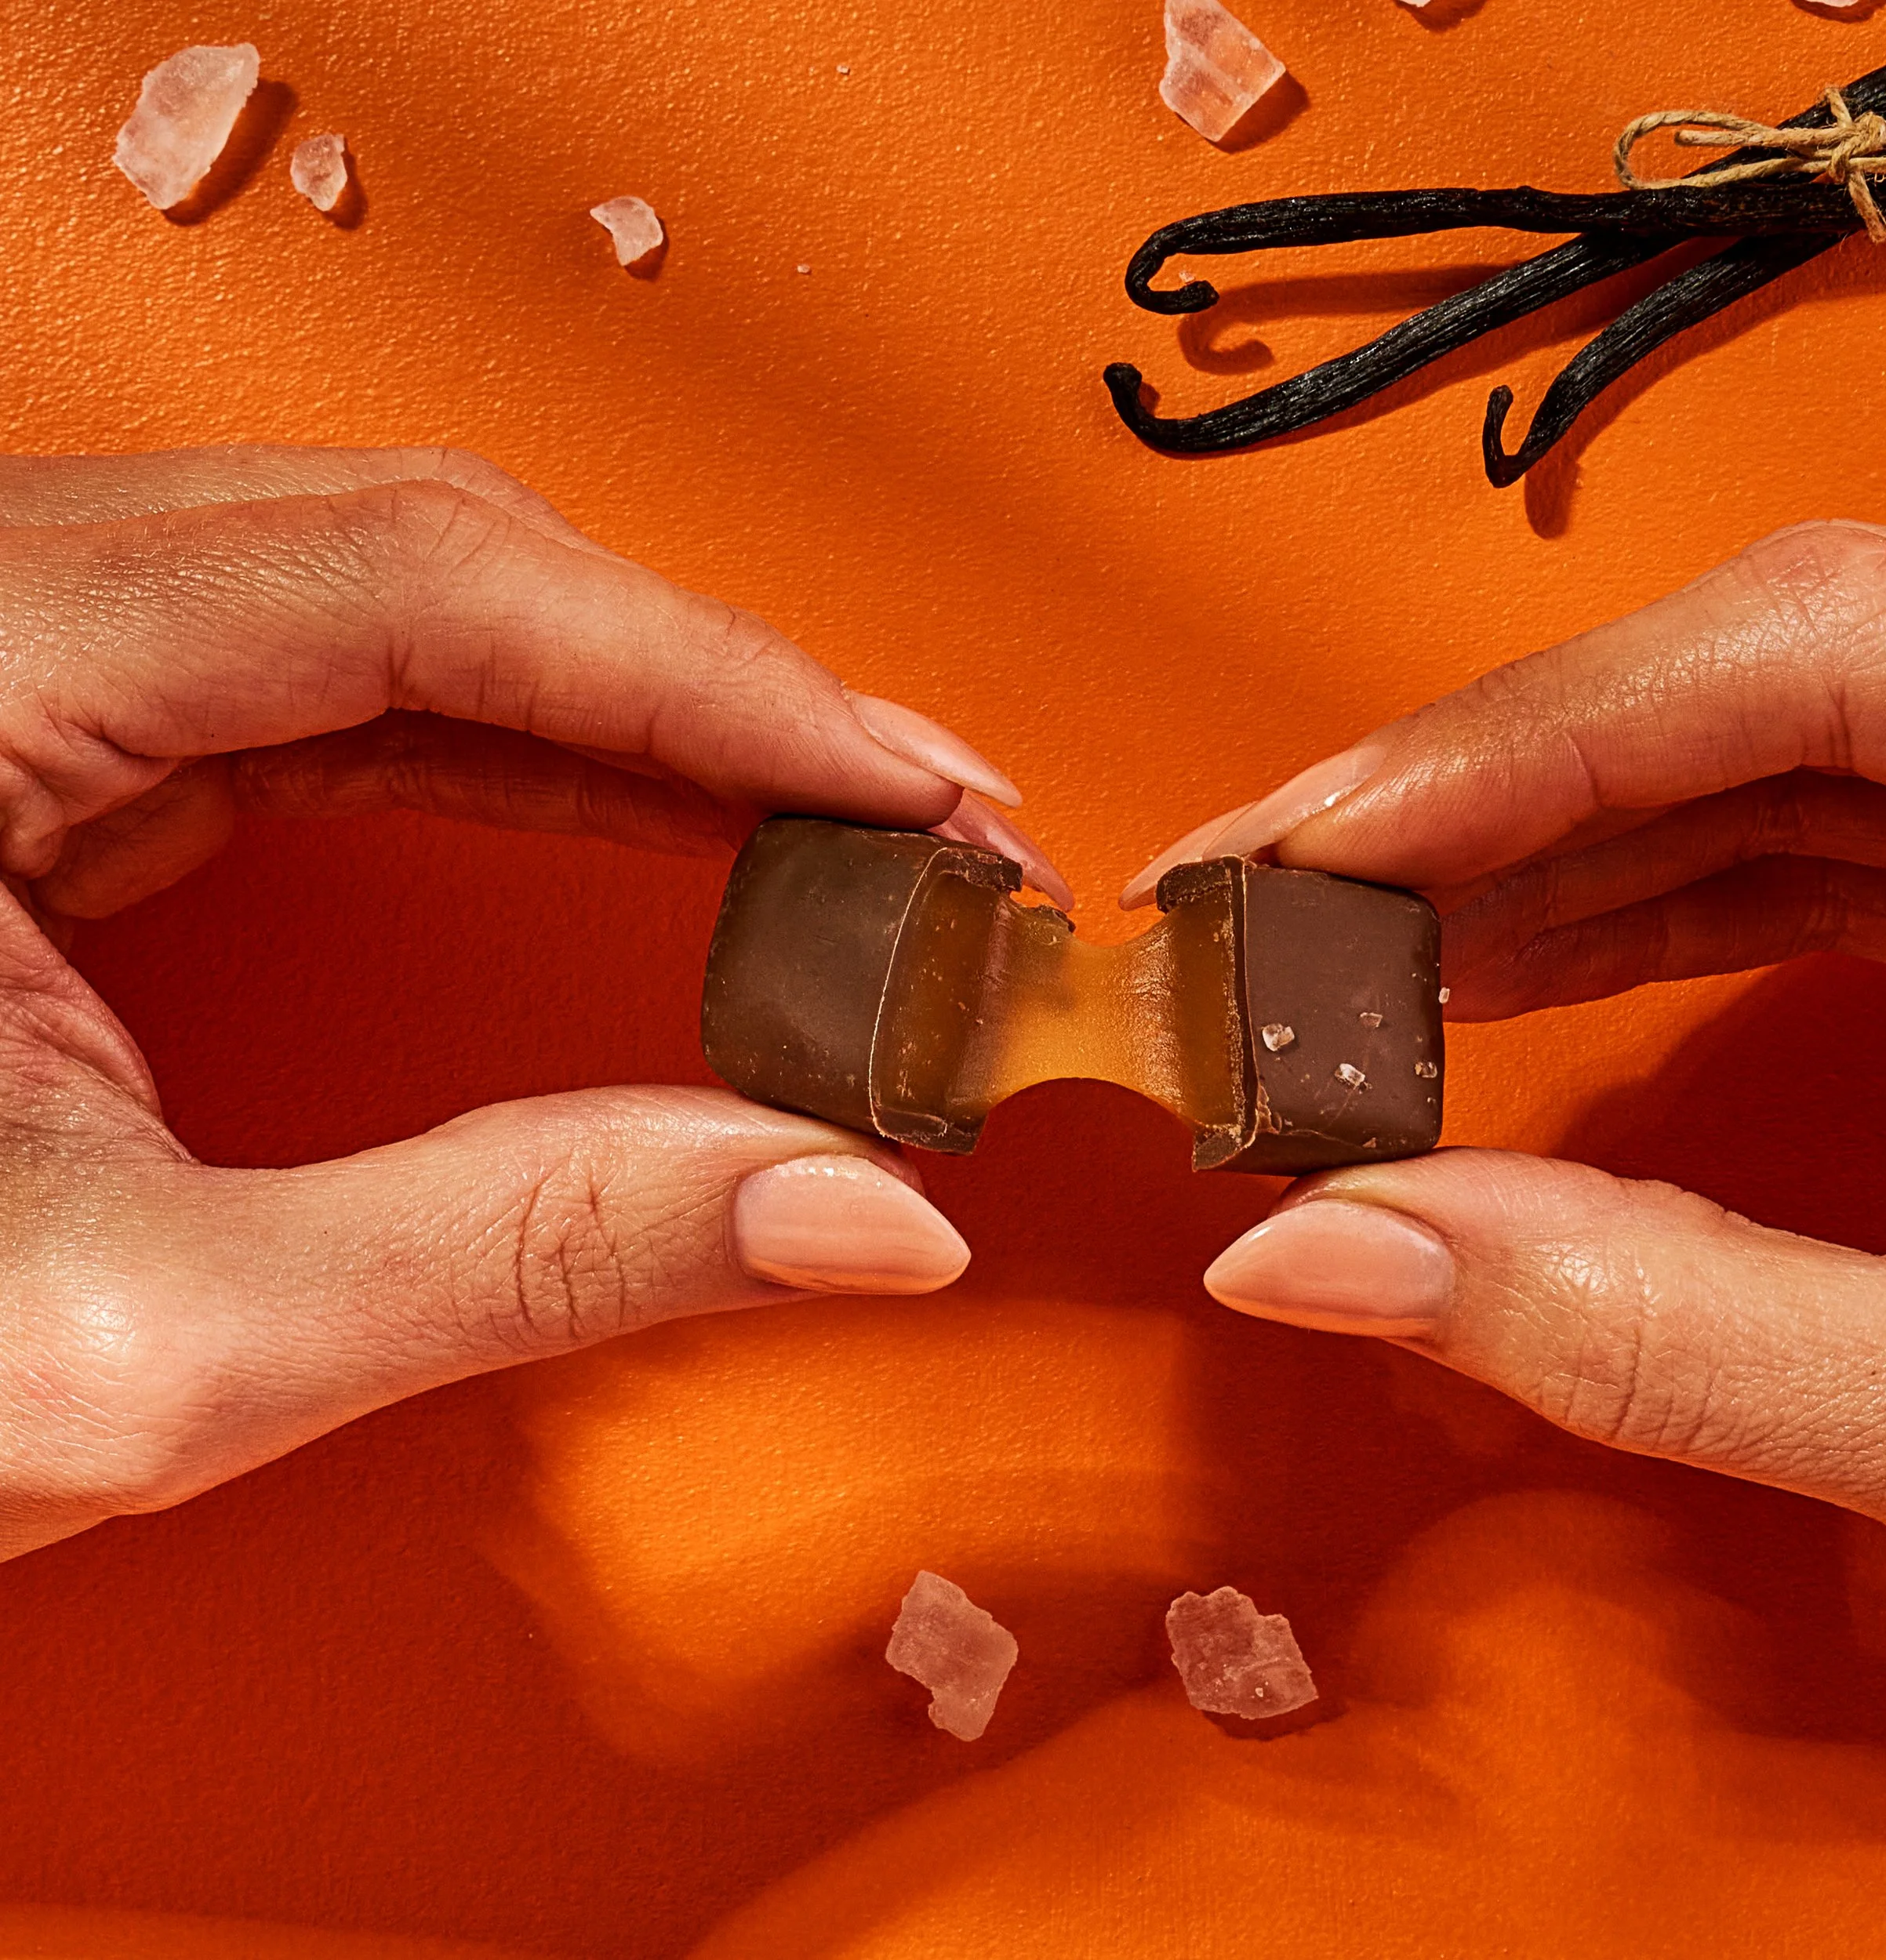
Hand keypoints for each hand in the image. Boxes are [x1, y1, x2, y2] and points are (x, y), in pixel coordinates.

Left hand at [0, 444, 1045, 1562]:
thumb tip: (846, 1209)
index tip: (902, 779)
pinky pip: (331, 673)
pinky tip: (653, 804)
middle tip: (908, 817)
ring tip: (825, 815)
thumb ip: (524, 1257)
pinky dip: (520, 740)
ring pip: (394, 590)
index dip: (708, 676)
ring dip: (634, 701)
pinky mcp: (35, 730)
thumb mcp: (150, 1345)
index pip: (412, 585)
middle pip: (424, 549)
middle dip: (704, 682)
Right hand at [1131, 521, 1885, 1557]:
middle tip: (1277, 901)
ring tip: (1353, 951)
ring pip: (1786, 754)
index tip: (1316, 846)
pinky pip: (1835, 844)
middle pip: (1774, 673)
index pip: (1829, 640)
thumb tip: (1302, 1263)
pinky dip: (1654, 903)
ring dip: (1551, 848)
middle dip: (1498, 786)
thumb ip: (1661, 1334)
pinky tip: (1507, 972)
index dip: (1538, 728)